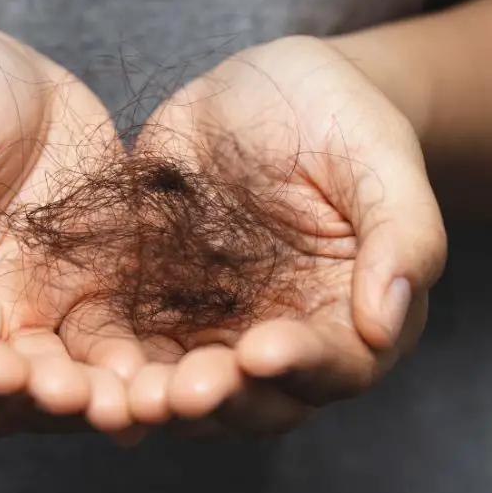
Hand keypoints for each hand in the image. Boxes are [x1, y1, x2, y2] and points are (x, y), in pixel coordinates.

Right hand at [0, 21, 146, 441]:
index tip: (4, 371)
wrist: (3, 74)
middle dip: (34, 403)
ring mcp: (33, 313)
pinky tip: (162, 374)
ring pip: (57, 383)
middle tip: (77, 397)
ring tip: (131, 401)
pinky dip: (133, 367)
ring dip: (92, 400)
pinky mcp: (88, 296)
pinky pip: (110, 344)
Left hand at [129, 35, 447, 436]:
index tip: (264, 350)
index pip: (336, 365)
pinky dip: (113, 364)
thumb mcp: (379, 162)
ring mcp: (215, 328)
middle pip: (258, 398)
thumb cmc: (337, 120)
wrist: (260, 94)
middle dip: (224, 398)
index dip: (302, 366)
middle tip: (187, 391)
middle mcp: (282, 338)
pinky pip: (134, 346)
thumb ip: (402, 237)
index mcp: (349, 317)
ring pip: (191, 386)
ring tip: (133, 395)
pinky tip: (88, 367)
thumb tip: (387, 323)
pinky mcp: (159, 306)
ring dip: (162, 398)